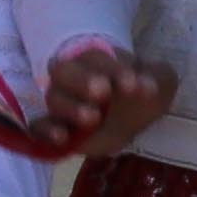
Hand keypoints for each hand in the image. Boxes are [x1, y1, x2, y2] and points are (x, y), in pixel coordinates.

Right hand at [30, 43, 175, 158]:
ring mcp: (61, 103)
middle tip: (104, 92)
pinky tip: (62, 138)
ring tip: (93, 118)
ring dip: (71, 108)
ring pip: (54, 99)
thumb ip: (156, 77)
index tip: (132, 85)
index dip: (113, 69)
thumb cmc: (139, 91)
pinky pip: (38, 126)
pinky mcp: (53, 129)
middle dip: (83, 81)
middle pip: (63, 71)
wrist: (130, 117)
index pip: (95, 58)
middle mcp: (71, 78)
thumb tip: (147, 86)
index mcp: (96, 61)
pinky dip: (46, 131)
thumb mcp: (158, 80)